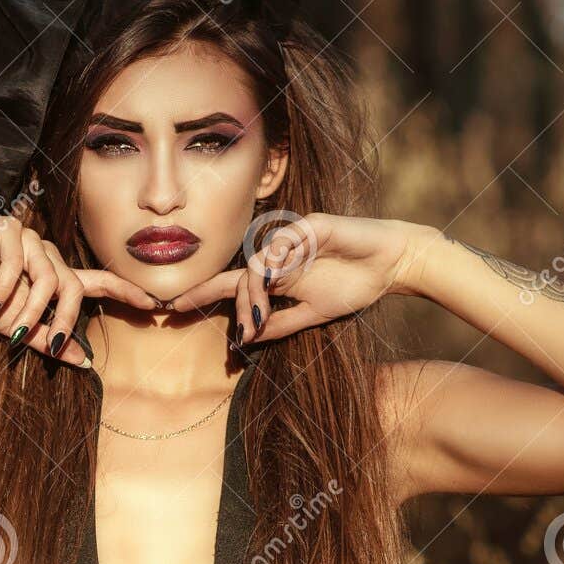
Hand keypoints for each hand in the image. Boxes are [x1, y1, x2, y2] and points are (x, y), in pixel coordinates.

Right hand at [0, 215, 158, 364]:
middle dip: (66, 322)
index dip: (126, 291)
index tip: (154, 304)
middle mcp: (48, 253)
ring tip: (10, 329)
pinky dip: (6, 292)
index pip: (97, 281)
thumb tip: (84, 362)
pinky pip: (19, 266)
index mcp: (54, 274)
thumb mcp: (14, 326)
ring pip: (49, 279)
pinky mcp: (10, 229)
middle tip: (53, 348)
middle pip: (75, 288)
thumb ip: (48, 340)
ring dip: (31, 311)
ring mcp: (32, 238)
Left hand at [167, 213, 436, 341]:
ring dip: (253, 293)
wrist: (390, 266)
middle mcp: (277, 256)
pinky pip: (283, 242)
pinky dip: (275, 261)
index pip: (231, 285)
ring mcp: (291, 240)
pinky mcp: (310, 227)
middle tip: (244, 332)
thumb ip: (280, 324)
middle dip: (235, 305)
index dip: (203, 294)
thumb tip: (248, 337)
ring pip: (257, 263)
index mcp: (275, 276)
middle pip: (239, 278)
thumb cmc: (353, 285)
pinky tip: (273, 277)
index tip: (172, 308)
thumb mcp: (312, 315)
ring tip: (257, 316)